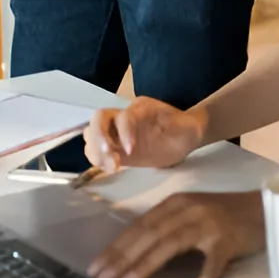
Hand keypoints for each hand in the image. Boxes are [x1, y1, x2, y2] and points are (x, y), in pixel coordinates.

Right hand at [85, 95, 206, 169]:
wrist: (183, 138)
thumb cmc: (185, 129)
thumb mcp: (187, 125)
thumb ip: (179, 124)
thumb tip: (171, 125)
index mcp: (140, 109)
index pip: (122, 115)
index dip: (123, 131)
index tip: (131, 150)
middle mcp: (123, 118)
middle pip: (98, 120)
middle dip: (99, 139)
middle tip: (111, 161)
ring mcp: (116, 132)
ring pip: (91, 134)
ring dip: (96, 152)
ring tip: (111, 167)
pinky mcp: (114, 148)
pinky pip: (95, 150)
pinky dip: (97, 159)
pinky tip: (110, 168)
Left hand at [90, 190, 264, 277]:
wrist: (266, 209)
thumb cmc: (224, 216)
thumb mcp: (190, 215)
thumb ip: (166, 229)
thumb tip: (130, 258)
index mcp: (176, 203)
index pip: (139, 227)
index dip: (116, 248)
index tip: (95, 269)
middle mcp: (189, 209)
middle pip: (150, 235)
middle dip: (123, 258)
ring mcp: (209, 223)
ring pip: (172, 244)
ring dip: (147, 265)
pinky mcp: (229, 239)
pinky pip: (214, 262)